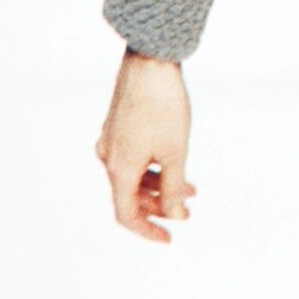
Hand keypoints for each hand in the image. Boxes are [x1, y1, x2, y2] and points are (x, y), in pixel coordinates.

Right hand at [96, 51, 196, 242]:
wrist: (150, 61)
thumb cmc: (163, 105)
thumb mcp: (175, 152)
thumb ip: (175, 188)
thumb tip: (176, 215)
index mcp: (119, 168)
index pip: (126, 214)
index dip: (147, 230)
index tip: (168, 237)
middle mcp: (109, 156)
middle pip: (130, 195)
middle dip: (159, 207)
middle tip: (186, 211)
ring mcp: (112, 138)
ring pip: (133, 174)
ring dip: (159, 185)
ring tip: (190, 187)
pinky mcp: (119, 123)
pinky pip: (132, 156)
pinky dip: (152, 165)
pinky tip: (174, 161)